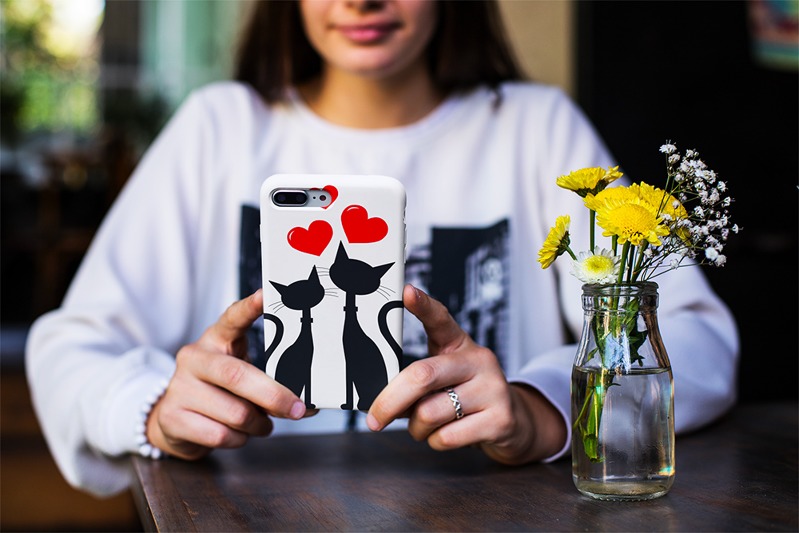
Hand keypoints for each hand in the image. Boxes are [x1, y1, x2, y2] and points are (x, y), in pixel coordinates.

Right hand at [146, 289, 309, 459]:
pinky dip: (239, 440)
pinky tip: (238, 434)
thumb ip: (269, 382)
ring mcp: (179, 387)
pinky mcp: (172, 417)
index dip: (249, 308)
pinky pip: (220, 435)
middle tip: (297, 408)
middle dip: (274, 396)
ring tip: (260, 424)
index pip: (232, 318)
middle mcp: (194, 358)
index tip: (266, 295)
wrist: (173, 419)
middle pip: (237, 375)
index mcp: (215, 340)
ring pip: (235, 413)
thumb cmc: (220, 392)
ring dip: (258, 424)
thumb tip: (309, 404)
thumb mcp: (242, 376)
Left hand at [366, 285, 565, 463]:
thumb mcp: (444, 378)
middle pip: (422, 375)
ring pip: (429, 413)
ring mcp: (493, 388)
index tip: (406, 291)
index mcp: (459, 344)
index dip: (423, 305)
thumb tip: (378, 400)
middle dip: (390, 401)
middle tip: (374, 418)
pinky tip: (447, 435)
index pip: (440, 319)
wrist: (513, 423)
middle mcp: (478, 360)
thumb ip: (416, 381)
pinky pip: (446, 437)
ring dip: (417, 428)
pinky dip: (435, 442)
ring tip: (426, 426)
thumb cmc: (465, 397)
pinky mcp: (500, 419)